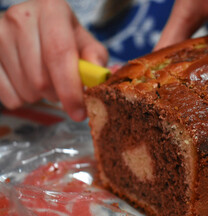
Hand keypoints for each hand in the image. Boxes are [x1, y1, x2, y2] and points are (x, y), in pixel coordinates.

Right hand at [0, 0, 107, 120]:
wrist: (33, 28)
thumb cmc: (64, 39)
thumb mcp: (85, 43)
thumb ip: (95, 59)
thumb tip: (97, 77)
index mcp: (52, 10)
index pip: (60, 55)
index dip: (70, 89)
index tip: (79, 113)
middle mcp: (21, 17)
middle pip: (41, 78)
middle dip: (58, 95)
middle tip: (62, 88)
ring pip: (25, 88)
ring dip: (40, 96)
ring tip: (44, 81)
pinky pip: (7, 94)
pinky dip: (21, 99)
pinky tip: (26, 83)